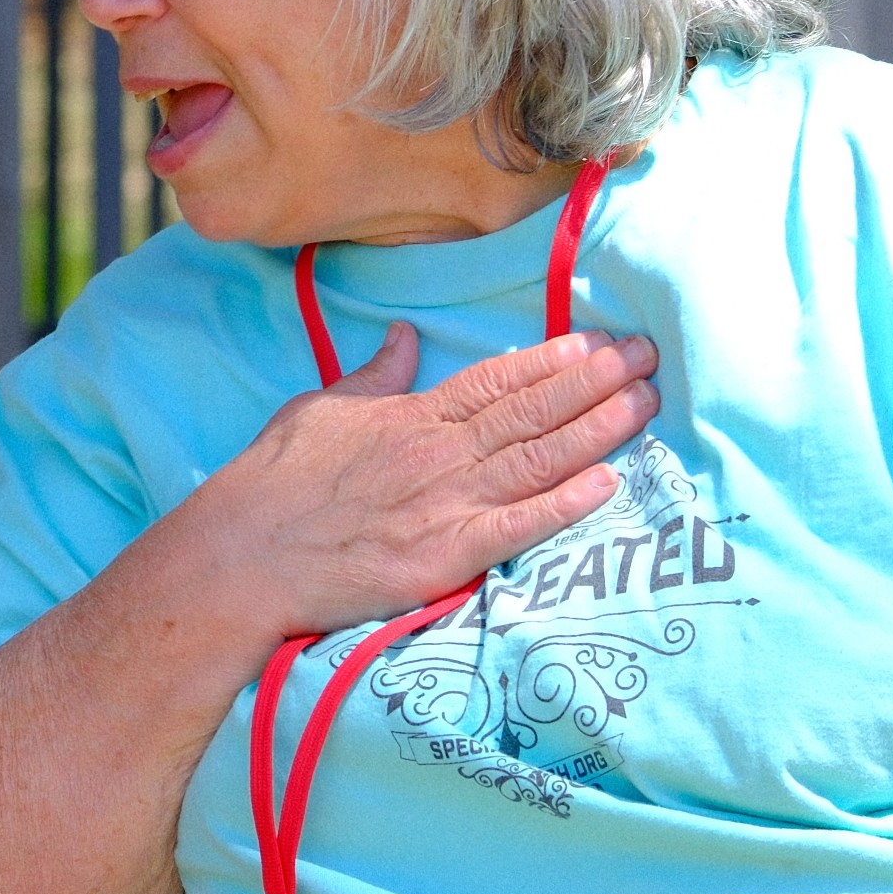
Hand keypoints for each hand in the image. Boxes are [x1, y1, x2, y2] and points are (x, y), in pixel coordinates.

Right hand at [171, 322, 659, 643]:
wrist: (241, 557)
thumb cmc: (273, 484)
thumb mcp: (320, 409)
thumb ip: (374, 377)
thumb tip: (404, 337)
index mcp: (410, 414)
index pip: (495, 379)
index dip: (553, 359)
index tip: (598, 341)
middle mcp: (438, 452)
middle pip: (531, 411)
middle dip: (597, 382)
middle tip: (650, 357)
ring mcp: (445, 504)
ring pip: (537, 458)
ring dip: (598, 429)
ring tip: (647, 404)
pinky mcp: (444, 556)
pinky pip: (517, 526)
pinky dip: (564, 505)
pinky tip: (608, 483)